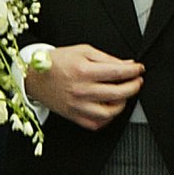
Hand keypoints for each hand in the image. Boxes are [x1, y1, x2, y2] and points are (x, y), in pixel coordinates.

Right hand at [24, 42, 143, 129]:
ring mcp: (77, 106)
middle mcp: (81, 90)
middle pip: (117, 93)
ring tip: (123, 95)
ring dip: (122, 104)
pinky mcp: (74, 116)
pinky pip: (96, 123)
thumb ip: (106, 58)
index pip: (117, 73)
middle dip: (133, 87)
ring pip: (109, 112)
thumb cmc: (56, 62)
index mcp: (83, 71)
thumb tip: (127, 65)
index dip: (133, 71)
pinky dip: (107, 118)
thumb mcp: (82, 51)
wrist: (34, 77)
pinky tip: (109, 107)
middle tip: (137, 81)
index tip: (139, 69)